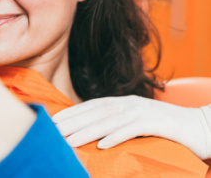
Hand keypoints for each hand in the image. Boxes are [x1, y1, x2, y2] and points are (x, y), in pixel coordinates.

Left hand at [52, 95, 210, 159]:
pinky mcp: (157, 123)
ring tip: (69, 141)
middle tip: (53, 130)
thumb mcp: (138, 121)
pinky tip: (102, 146)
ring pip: (109, 121)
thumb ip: (118, 122)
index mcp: (123, 102)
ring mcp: (142, 111)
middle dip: (72, 122)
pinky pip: (134, 130)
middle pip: (95, 112)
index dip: (72, 113)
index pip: (92, 106)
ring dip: (87, 131)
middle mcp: (129, 103)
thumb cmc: (166, 126)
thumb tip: (96, 131)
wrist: (201, 125)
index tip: (54, 121)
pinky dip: (117, 137)